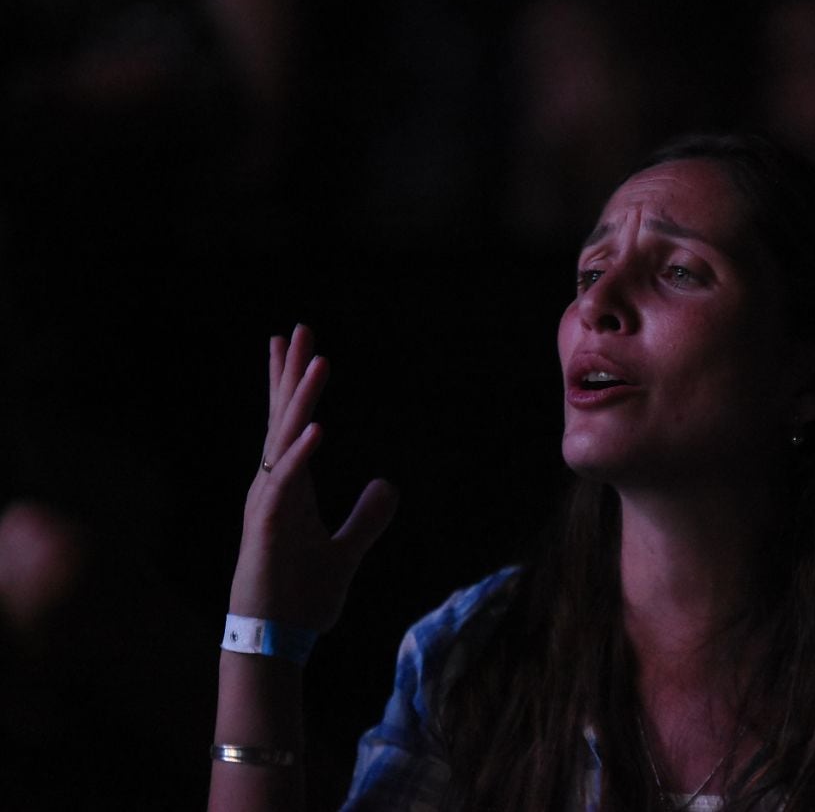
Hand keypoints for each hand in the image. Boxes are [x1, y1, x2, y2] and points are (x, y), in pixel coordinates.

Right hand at [228, 324, 397, 631]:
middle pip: (282, 419)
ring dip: (303, 400)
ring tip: (318, 360)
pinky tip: (320, 426)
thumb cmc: (300, 598)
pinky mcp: (270, 527)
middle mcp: (274, 487)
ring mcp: (268, 505)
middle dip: (291, 373)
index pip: (291, 425)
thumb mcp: (346, 552)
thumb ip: (367, 518)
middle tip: (299, 329)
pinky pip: (288, 483)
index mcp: (289, 488)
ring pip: (285, 440)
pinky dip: (303, 454)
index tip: (299, 347)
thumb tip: (388, 484)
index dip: (295, 386)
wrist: (274, 642)